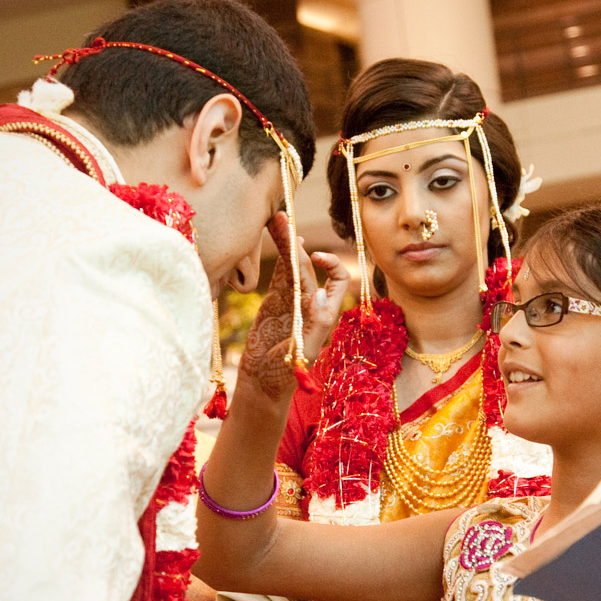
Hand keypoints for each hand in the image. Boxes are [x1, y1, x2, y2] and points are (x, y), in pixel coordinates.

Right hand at [238, 214, 349, 400]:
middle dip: (296, 243)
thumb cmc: (285, 375)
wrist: (262, 383)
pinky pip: (277, 272)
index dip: (331, 265)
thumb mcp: (303, 352)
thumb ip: (315, 325)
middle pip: (308, 266)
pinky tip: (274, 234)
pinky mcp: (274, 301)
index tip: (314, 257)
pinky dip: (277, 254)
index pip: (338, 280)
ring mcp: (291, 300)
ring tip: (275, 217)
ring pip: (291, 265)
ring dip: (285, 242)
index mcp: (324, 312)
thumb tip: (321, 294)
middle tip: (282, 216)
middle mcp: (310, 302)